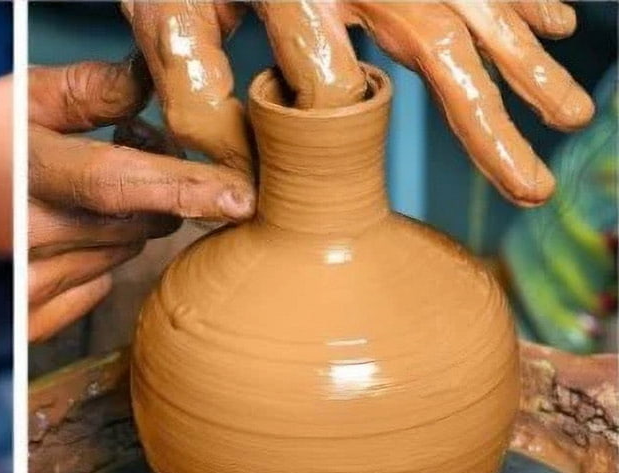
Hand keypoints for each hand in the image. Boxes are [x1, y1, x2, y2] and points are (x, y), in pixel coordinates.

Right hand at [28, 58, 254, 341]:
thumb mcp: (28, 93)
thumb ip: (98, 90)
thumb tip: (158, 85)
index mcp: (33, 168)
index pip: (122, 184)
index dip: (186, 189)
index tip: (239, 198)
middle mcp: (31, 231)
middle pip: (137, 225)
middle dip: (155, 193)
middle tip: (126, 159)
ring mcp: (26, 276)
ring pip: (119, 259)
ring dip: (124, 228)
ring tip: (83, 195)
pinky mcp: (21, 310)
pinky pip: (90, 296)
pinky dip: (100, 269)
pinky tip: (80, 240)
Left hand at [127, 1, 595, 206]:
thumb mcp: (166, 19)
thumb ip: (192, 95)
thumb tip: (236, 189)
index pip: (327, 74)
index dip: (334, 125)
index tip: (334, 176)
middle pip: (435, 43)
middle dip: (486, 121)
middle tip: (530, 187)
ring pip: (471, 9)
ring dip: (524, 65)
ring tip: (571, 118)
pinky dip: (518, 0)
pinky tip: (558, 27)